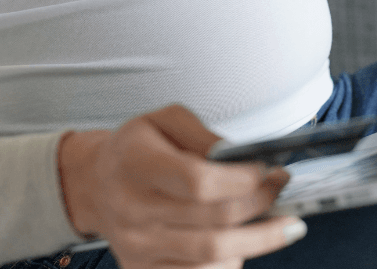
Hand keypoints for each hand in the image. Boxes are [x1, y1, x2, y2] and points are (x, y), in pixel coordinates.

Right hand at [58, 105, 304, 268]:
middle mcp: (134, 210)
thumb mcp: (164, 120)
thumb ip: (204, 134)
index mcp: (137, 165)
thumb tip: (243, 159)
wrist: (95, 185)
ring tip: (279, 224)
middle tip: (281, 191)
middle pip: (214, 222)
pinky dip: (230, 262)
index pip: (198, 181)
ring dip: (257, 241)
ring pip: (213, 255)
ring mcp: (138, 246)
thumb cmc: (135, 151)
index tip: (266, 171)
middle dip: (261, 206)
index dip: (241, 180)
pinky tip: (245, 243)